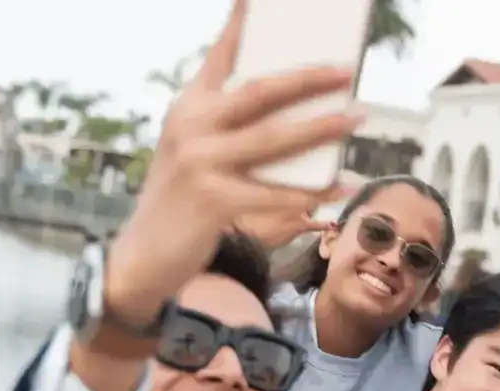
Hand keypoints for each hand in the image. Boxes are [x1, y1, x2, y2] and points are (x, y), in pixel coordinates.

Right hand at [104, 0, 360, 326]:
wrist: (143, 256)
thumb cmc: (180, 202)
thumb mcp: (191, 151)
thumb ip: (227, 125)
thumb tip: (292, 111)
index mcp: (188, 108)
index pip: (221, 56)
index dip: (243, 24)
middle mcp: (191, 127)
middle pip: (260, 92)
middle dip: (307, 78)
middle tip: (345, 69)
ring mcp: (201, 162)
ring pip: (276, 139)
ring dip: (322, 127)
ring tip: (356, 117)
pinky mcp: (214, 199)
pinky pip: (277, 193)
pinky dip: (313, 191)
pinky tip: (342, 184)